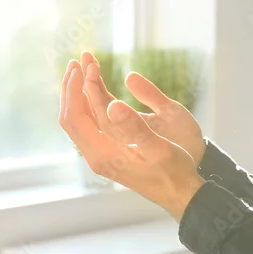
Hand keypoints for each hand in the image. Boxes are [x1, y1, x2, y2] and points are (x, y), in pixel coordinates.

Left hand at [79, 51, 206, 166]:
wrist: (181, 195)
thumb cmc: (173, 172)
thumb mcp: (159, 148)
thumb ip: (135, 127)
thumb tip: (112, 104)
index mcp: (104, 154)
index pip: (76, 117)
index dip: (76, 88)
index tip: (83, 64)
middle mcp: (96, 155)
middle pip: (71, 117)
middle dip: (73, 86)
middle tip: (79, 59)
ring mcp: (101, 154)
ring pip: (80, 119)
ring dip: (81, 92)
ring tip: (87, 66)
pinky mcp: (109, 151)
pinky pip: (91, 123)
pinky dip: (91, 101)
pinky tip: (98, 87)